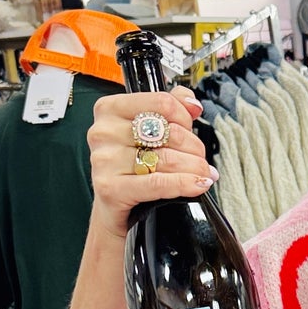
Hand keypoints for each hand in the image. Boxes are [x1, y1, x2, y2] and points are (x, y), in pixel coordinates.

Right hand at [86, 86, 214, 238]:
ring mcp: (105, 160)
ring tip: (203, 173)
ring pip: (166, 158)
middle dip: (194, 147)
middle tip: (201, 159)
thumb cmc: (129, 166)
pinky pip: (158, 183)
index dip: (184, 117)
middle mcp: (103, 131)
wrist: (112, 205)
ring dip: (194, 167)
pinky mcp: (111, 188)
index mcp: (110, 109)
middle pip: (167, 131)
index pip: (161, 103)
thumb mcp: (145, 132)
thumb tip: (191, 102)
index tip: (191, 129)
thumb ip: (167, 109)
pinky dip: (184, 184)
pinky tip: (198, 184)